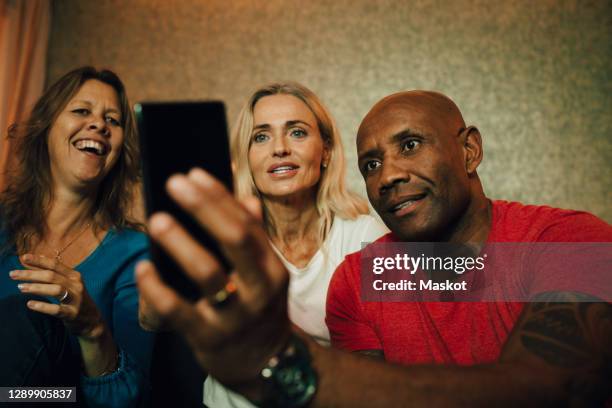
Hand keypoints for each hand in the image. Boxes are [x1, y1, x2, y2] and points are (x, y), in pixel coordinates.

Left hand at [11, 254, 105, 338]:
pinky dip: (42, 306)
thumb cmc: (76, 300)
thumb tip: (38, 258)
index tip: (23, 257)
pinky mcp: (72, 314)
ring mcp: (75, 300)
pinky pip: (56, 309)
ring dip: (36, 288)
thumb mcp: (70, 284)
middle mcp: (76, 285)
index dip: (39, 260)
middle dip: (30, 274)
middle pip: (51, 276)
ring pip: (55, 289)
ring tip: (20, 288)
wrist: (92, 320)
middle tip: (12, 274)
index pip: (55, 264)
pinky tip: (30, 304)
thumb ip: (56, 273)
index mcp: (74, 276)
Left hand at [136, 168, 290, 385]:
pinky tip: (143, 269)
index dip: (219, 196)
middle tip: (174, 183)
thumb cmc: (258, 309)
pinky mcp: (209, 338)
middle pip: (234, 240)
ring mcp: (236, 315)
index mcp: (271, 267)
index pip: (247, 224)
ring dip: (181, 243)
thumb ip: (254, 236)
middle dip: (204, 208)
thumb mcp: (264, 274)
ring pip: (208, 273)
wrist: (266, 365)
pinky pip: (179, 311)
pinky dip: (158, 289)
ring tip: (158, 220)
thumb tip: (245, 197)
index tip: (193, 173)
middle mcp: (259, 288)